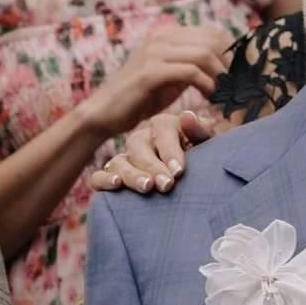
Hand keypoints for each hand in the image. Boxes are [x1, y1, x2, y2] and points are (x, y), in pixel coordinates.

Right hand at [78, 21, 234, 146]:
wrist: (101, 113)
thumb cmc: (137, 101)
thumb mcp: (168, 79)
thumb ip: (189, 68)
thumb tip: (221, 68)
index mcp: (168, 36)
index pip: (214, 34)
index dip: (233, 56)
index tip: (240, 79)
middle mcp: (162, 38)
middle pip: (214, 40)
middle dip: (231, 65)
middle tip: (237, 89)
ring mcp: (156, 52)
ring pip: (205, 54)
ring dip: (221, 77)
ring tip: (225, 96)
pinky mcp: (151, 72)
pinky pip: (191, 72)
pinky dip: (206, 86)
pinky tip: (209, 99)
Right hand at [91, 99, 214, 195]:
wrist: (199, 182)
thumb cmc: (204, 159)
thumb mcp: (206, 144)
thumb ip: (200, 131)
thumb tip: (187, 116)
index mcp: (164, 126)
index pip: (163, 133)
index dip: (170, 152)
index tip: (179, 171)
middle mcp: (142, 139)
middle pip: (138, 146)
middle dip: (152, 167)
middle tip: (166, 185)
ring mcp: (125, 158)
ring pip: (119, 161)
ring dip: (131, 174)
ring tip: (146, 187)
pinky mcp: (113, 176)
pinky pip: (99, 175)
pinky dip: (104, 179)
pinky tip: (116, 185)